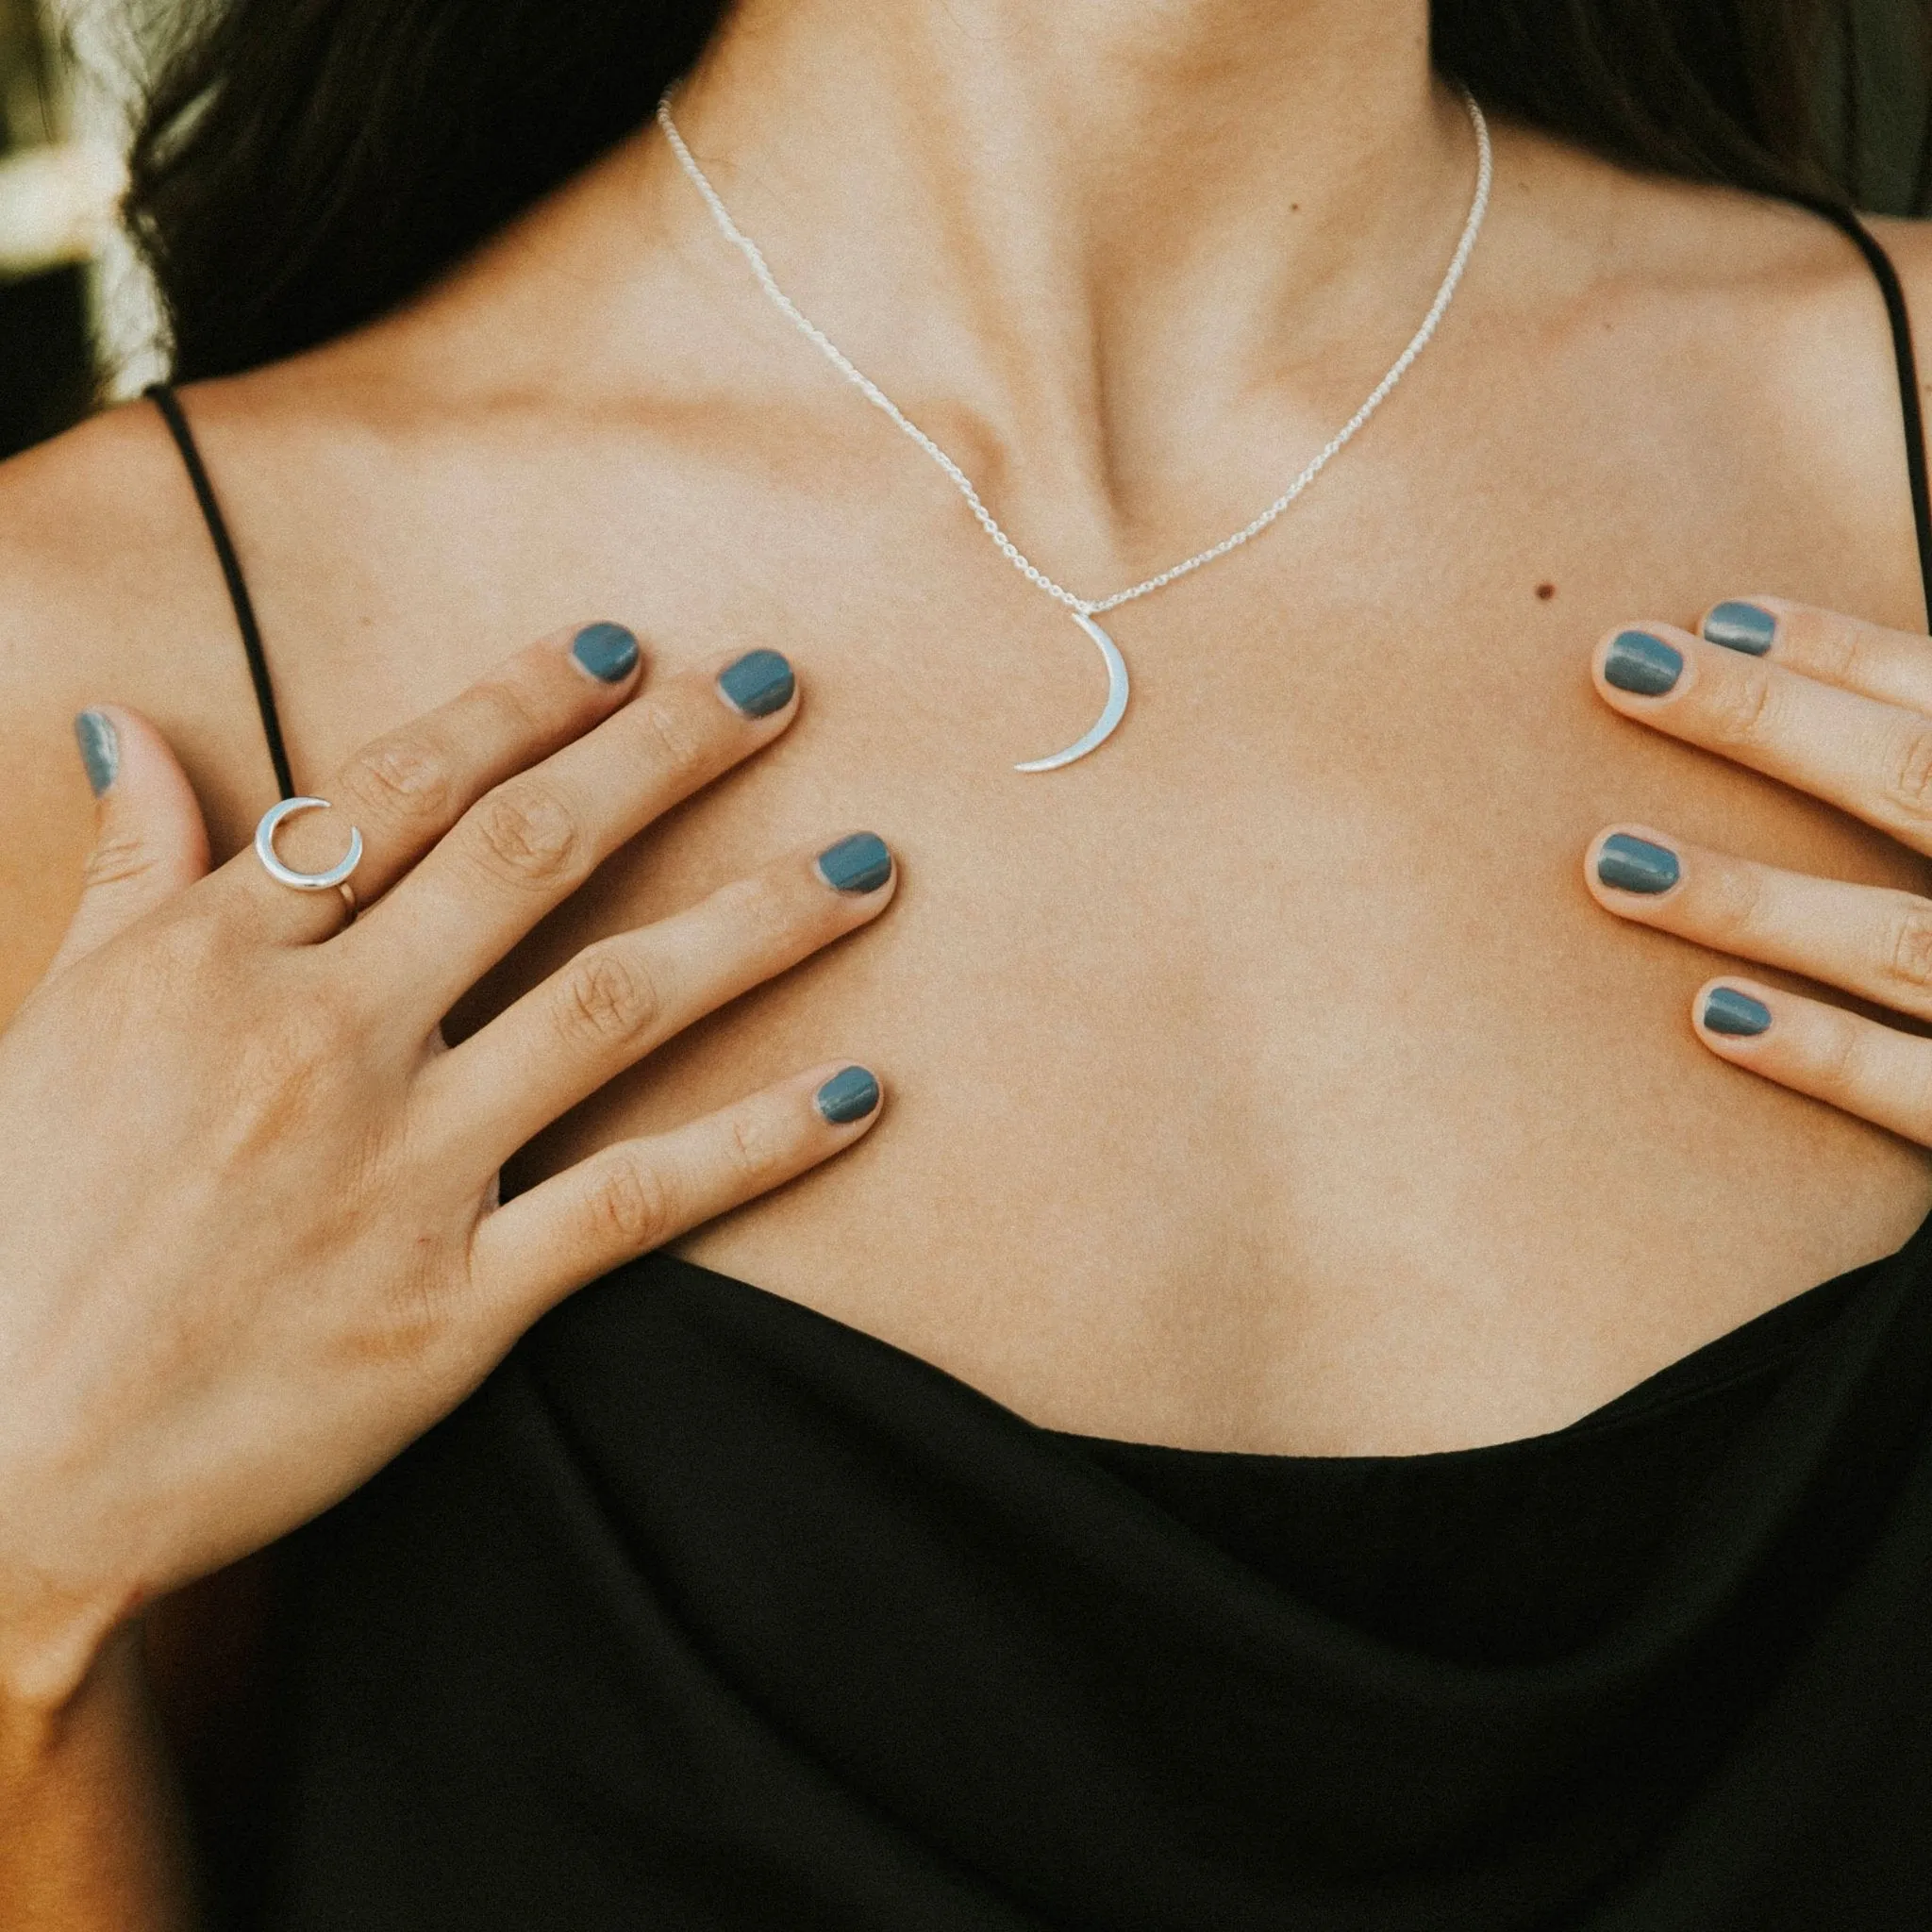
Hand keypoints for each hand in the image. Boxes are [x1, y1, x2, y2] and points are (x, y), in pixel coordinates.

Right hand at [0, 626, 894, 1707]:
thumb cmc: (17, 1229)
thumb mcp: (48, 1020)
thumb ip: (128, 872)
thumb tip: (132, 728)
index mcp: (219, 956)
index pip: (403, 787)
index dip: (522, 703)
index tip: (620, 651)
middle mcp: (325, 1037)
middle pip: (531, 857)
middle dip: (663, 757)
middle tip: (770, 689)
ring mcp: (402, 1168)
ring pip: (615, 1002)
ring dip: (757, 923)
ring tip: (868, 866)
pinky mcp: (457, 1301)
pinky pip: (637, 1200)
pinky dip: (756, 1144)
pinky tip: (855, 1094)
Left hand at [1585, 595, 1931, 1142]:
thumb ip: (1931, 773)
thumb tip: (1868, 697)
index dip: (1851, 655)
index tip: (1723, 616)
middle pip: (1917, 783)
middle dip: (1766, 719)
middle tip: (1622, 668)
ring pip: (1899, 941)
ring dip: (1751, 898)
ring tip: (1613, 861)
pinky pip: (1925, 1093)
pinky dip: (1827, 1053)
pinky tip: (1712, 1016)